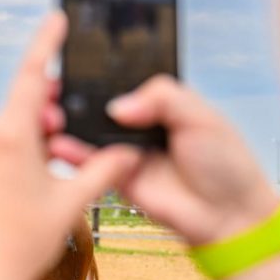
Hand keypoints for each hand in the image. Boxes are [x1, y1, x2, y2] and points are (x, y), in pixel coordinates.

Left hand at [0, 12, 139, 279]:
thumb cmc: (23, 242)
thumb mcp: (71, 203)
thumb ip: (103, 170)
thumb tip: (130, 153)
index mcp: (10, 134)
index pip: (33, 76)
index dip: (47, 44)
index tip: (57, 19)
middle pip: (24, 104)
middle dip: (51, 108)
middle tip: (71, 127)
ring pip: (11, 125)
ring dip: (36, 133)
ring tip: (55, 164)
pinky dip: (19, 147)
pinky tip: (33, 175)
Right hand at [49, 75, 279, 245]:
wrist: (227, 214)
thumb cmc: (225, 163)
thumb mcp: (201, 116)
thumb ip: (162, 98)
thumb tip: (117, 105)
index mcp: (160, 102)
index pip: (126, 80)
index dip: (104, 73)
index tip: (79, 64)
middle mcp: (139, 123)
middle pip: (101, 104)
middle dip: (80, 98)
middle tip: (57, 90)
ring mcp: (126, 149)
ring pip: (90, 132)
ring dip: (71, 125)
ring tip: (52, 116)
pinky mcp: (116, 175)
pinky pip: (90, 162)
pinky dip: (73, 154)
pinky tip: (60, 145)